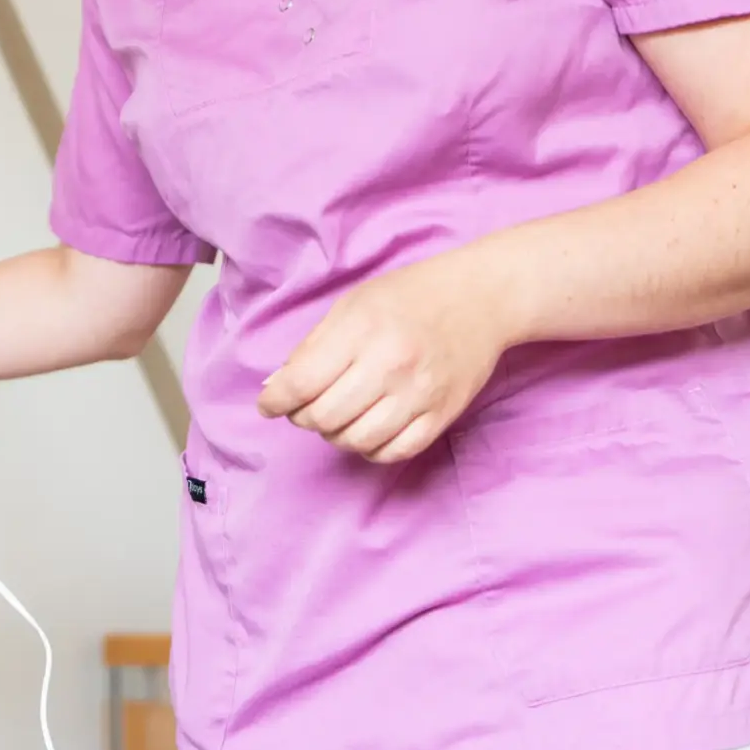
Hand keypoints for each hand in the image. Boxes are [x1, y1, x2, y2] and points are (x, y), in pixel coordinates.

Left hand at [257, 253, 513, 462]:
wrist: (481, 298)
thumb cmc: (410, 297)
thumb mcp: (352, 306)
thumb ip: (311, 347)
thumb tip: (275, 387)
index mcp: (362, 332)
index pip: (302, 384)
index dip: (275, 401)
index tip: (269, 404)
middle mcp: (391, 366)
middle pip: (325, 418)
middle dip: (303, 418)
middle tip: (304, 407)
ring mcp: (420, 394)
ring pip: (356, 441)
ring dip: (335, 435)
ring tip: (337, 417)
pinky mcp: (442, 415)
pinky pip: (395, 452)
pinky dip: (370, 449)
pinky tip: (366, 429)